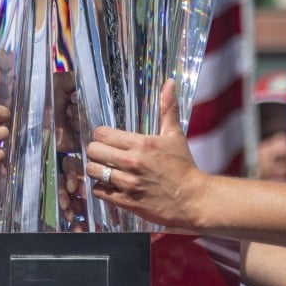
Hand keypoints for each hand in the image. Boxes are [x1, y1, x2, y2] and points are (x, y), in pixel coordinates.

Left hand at [84, 81, 205, 227]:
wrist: (192, 200)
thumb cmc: (183, 166)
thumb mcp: (175, 135)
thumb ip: (168, 108)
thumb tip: (169, 83)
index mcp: (141, 144)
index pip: (102, 134)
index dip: (100, 136)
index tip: (105, 139)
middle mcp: (132, 162)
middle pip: (93, 151)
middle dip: (95, 151)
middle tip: (102, 154)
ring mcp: (128, 183)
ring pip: (93, 171)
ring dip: (96, 169)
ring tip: (103, 168)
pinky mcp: (126, 202)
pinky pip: (99, 192)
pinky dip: (101, 188)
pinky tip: (109, 184)